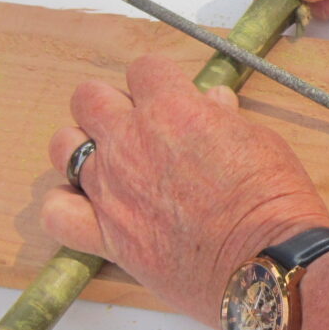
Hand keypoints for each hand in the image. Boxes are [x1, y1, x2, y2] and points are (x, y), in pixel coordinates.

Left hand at [42, 55, 328, 324]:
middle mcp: (131, 141)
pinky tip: (87, 205)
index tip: (172, 96)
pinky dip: (64, 205)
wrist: (267, 260)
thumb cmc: (272, 199)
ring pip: (63, 147)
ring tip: (110, 163)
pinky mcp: (107, 235)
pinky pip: (56, 213)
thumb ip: (224, 119)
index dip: (158, 81)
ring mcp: (111, 188)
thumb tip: (213, 104)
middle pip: (89, 98)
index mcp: (172, 108)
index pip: (144, 69)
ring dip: (84, 148)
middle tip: (137, 126)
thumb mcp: (260, 140)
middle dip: (111, 105)